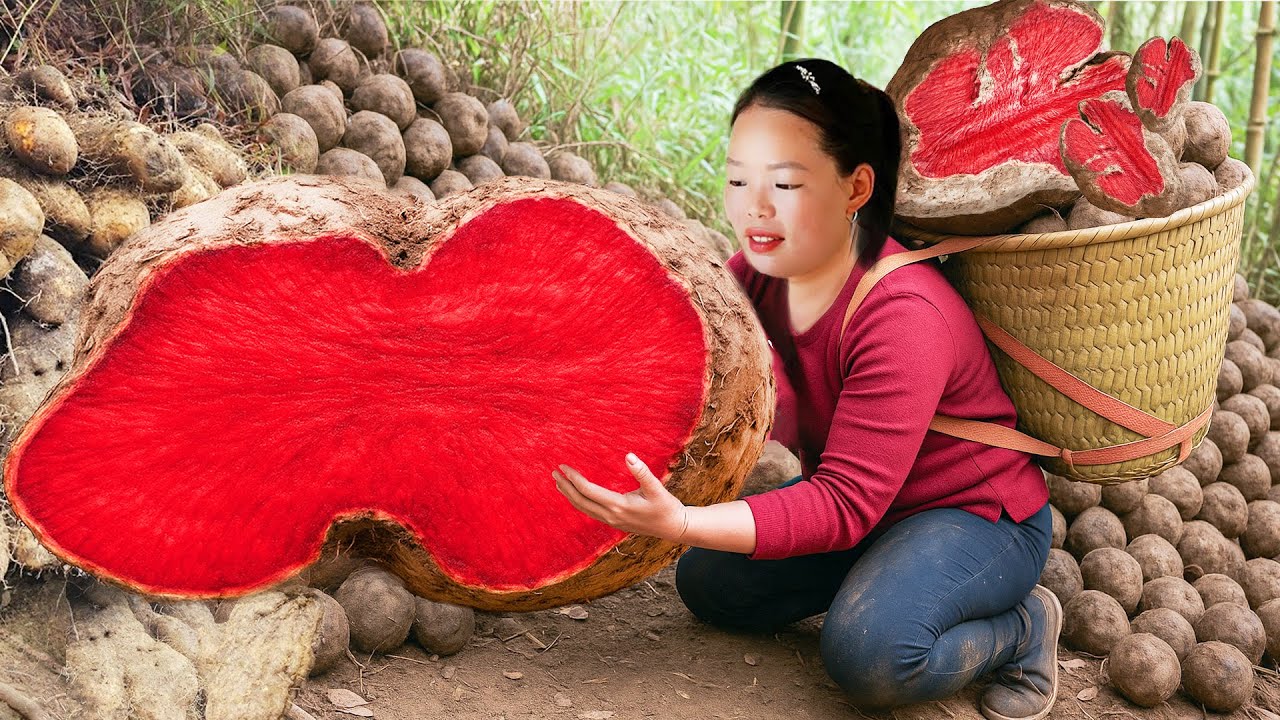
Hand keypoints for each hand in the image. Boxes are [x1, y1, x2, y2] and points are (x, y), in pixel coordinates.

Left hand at [553, 453, 690, 542]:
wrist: (674, 528)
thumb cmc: (666, 507)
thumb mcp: (657, 488)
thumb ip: (642, 472)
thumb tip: (629, 456)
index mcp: (618, 506)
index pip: (588, 491)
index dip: (573, 478)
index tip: (563, 466)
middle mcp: (611, 516)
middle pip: (580, 501)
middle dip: (565, 487)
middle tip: (553, 473)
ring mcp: (611, 521)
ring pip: (583, 508)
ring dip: (570, 496)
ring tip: (559, 483)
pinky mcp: (614, 522)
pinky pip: (590, 512)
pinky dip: (579, 502)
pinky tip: (576, 495)